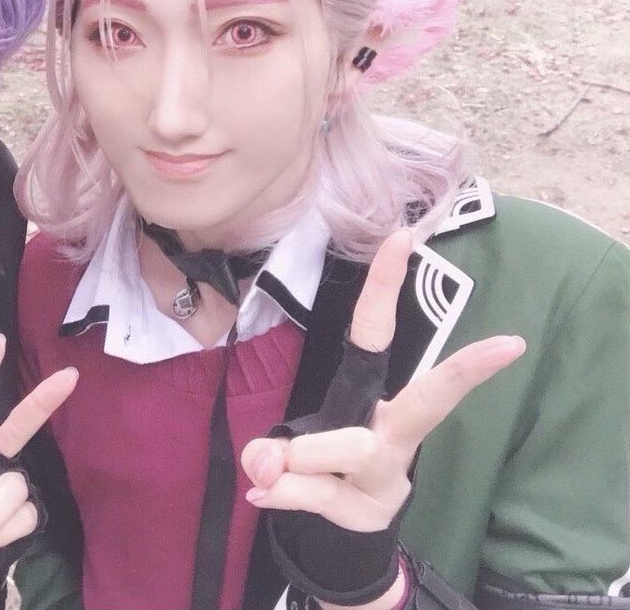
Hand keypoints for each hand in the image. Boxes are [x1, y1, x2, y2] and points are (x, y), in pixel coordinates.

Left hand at [241, 229, 523, 606]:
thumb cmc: (330, 464)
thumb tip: (262, 465)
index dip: (386, 285)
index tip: (403, 235)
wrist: (346, 530)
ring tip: (265, 468)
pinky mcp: (370, 511)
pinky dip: (279, 495)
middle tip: (502, 348)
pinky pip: (312, 494)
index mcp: (379, 398)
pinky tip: (264, 495)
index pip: (378, 333)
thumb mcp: (298, 446)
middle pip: (428, 402)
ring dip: (299, 457)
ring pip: (349, 450)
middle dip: (458, 376)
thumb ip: (277, 451)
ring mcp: (389, 474)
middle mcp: (395, 432)